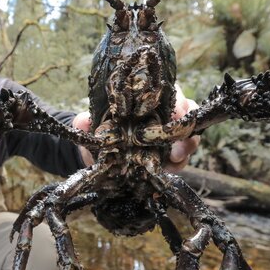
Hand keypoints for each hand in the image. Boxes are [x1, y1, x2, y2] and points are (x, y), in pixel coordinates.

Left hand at [71, 86, 199, 171]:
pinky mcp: (166, 160)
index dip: (180, 103)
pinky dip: (175, 169)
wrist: (97, 156)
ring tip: (175, 160)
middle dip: (187, 129)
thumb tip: (82, 121)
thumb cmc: (99, 133)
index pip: (173, 95)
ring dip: (185, 150)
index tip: (178, 112)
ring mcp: (166, 140)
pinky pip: (177, 163)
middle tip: (179, 142)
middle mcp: (162, 119)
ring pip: (186, 140)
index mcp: (148, 103)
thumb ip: (86, 123)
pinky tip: (168, 174)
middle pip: (186, 118)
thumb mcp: (91, 127)